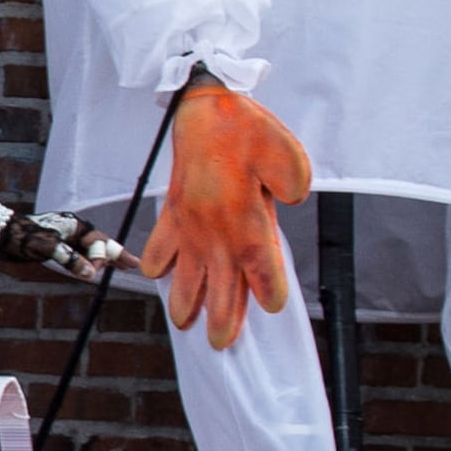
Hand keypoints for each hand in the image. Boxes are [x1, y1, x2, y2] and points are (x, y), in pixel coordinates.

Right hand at [132, 84, 312, 349]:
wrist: (204, 106)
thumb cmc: (246, 128)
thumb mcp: (287, 153)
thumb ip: (292, 182)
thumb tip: (291, 199)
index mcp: (243, 216)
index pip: (259, 265)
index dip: (268, 289)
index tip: (272, 307)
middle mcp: (214, 226)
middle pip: (218, 281)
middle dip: (222, 315)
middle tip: (220, 344)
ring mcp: (189, 221)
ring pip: (186, 271)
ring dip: (184, 298)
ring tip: (183, 323)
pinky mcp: (174, 209)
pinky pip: (161, 242)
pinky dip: (157, 261)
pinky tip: (157, 276)